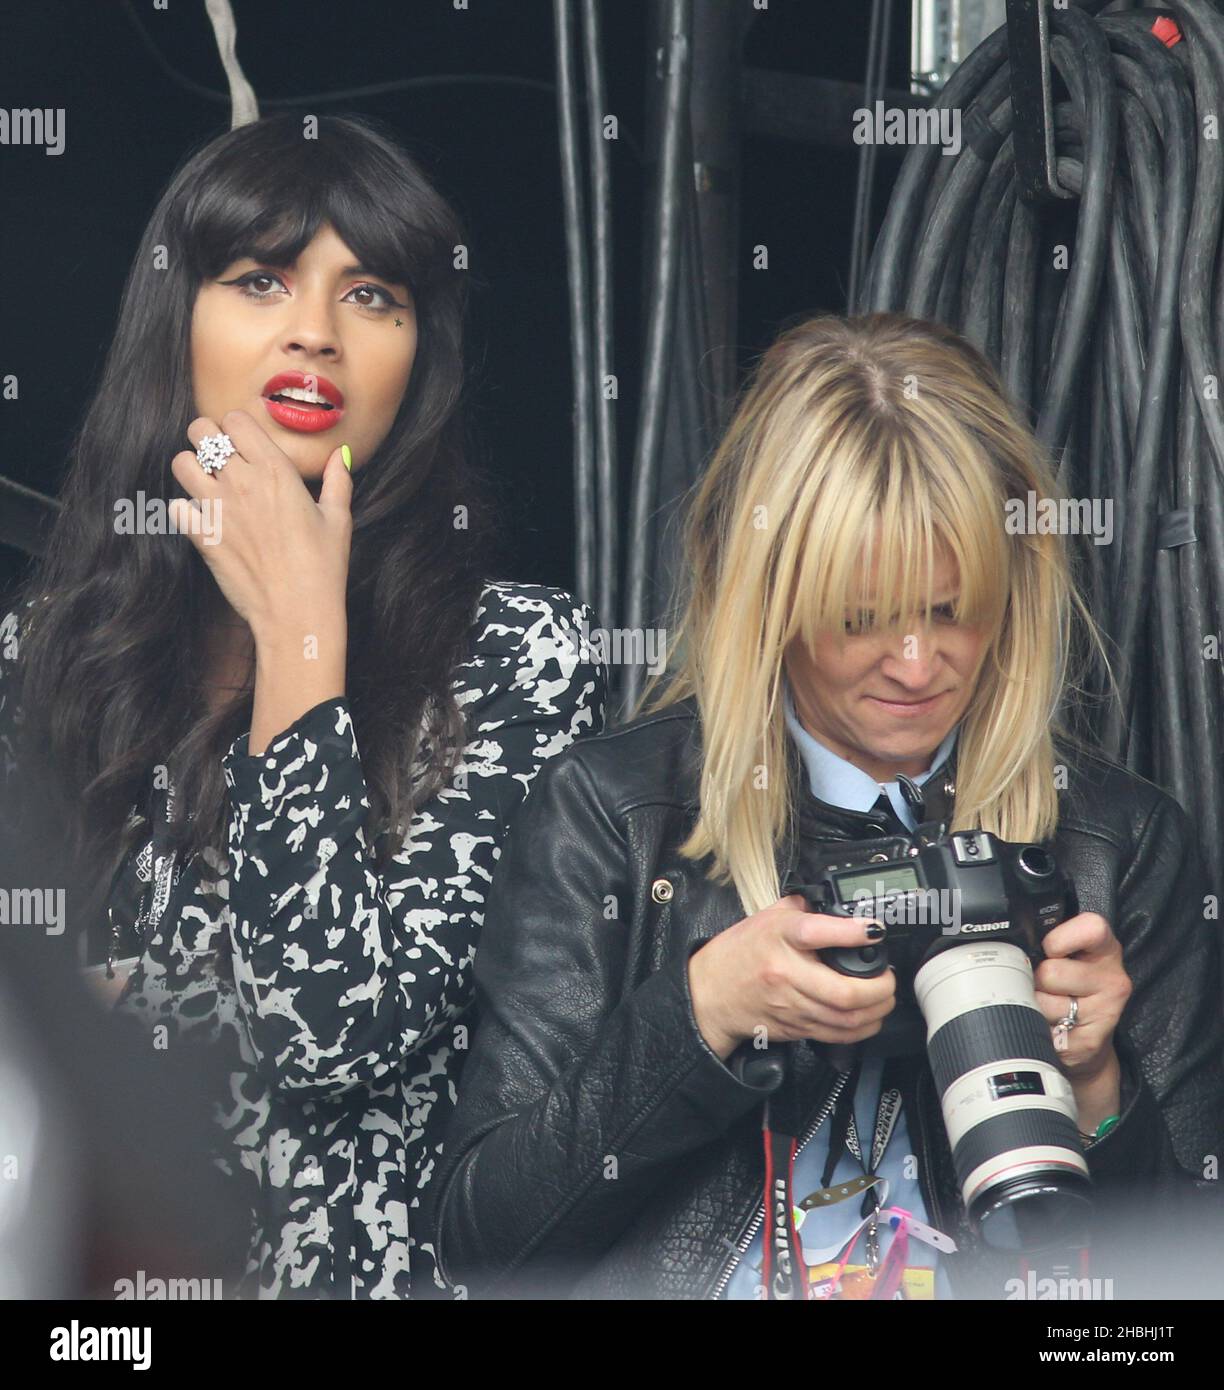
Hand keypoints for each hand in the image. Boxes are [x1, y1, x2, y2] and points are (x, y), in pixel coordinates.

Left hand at [168, 410, 352, 639]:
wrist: (297, 611)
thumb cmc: (323, 567)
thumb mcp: (339, 519)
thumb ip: (337, 481)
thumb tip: (339, 455)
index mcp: (276, 471)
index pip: (236, 419)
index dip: (237, 426)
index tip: (245, 442)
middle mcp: (242, 482)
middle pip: (201, 431)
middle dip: (207, 437)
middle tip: (220, 456)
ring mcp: (218, 508)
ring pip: (181, 463)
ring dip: (192, 469)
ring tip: (207, 484)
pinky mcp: (202, 536)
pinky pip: (175, 507)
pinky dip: (185, 510)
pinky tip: (203, 520)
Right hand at [687, 895, 894, 1058]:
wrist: (710, 992)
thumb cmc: (739, 952)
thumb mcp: (767, 917)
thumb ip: (802, 908)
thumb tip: (838, 903)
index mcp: (778, 937)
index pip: (817, 932)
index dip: (852, 933)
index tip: (875, 931)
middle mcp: (785, 973)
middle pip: (842, 992)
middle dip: (879, 988)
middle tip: (889, 978)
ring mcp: (790, 1005)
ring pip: (845, 1018)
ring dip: (876, 1011)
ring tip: (885, 997)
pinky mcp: (794, 1028)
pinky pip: (836, 1034)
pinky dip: (861, 1028)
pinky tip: (869, 1017)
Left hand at [1034, 911, 1131, 1082]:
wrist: (1086, 1034)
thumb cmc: (1069, 983)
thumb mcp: (1067, 953)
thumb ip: (1048, 940)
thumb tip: (1010, 941)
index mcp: (1106, 948)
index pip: (1091, 929)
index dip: (1059, 940)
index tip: (1050, 950)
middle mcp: (1112, 978)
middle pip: (1050, 972)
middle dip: (1037, 979)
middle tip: (1046, 985)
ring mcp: (1105, 1012)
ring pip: (1042, 1003)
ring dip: (1035, 1005)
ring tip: (1049, 1005)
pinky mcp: (1090, 1041)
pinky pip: (1044, 1030)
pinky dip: (1039, 1028)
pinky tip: (1052, 1026)